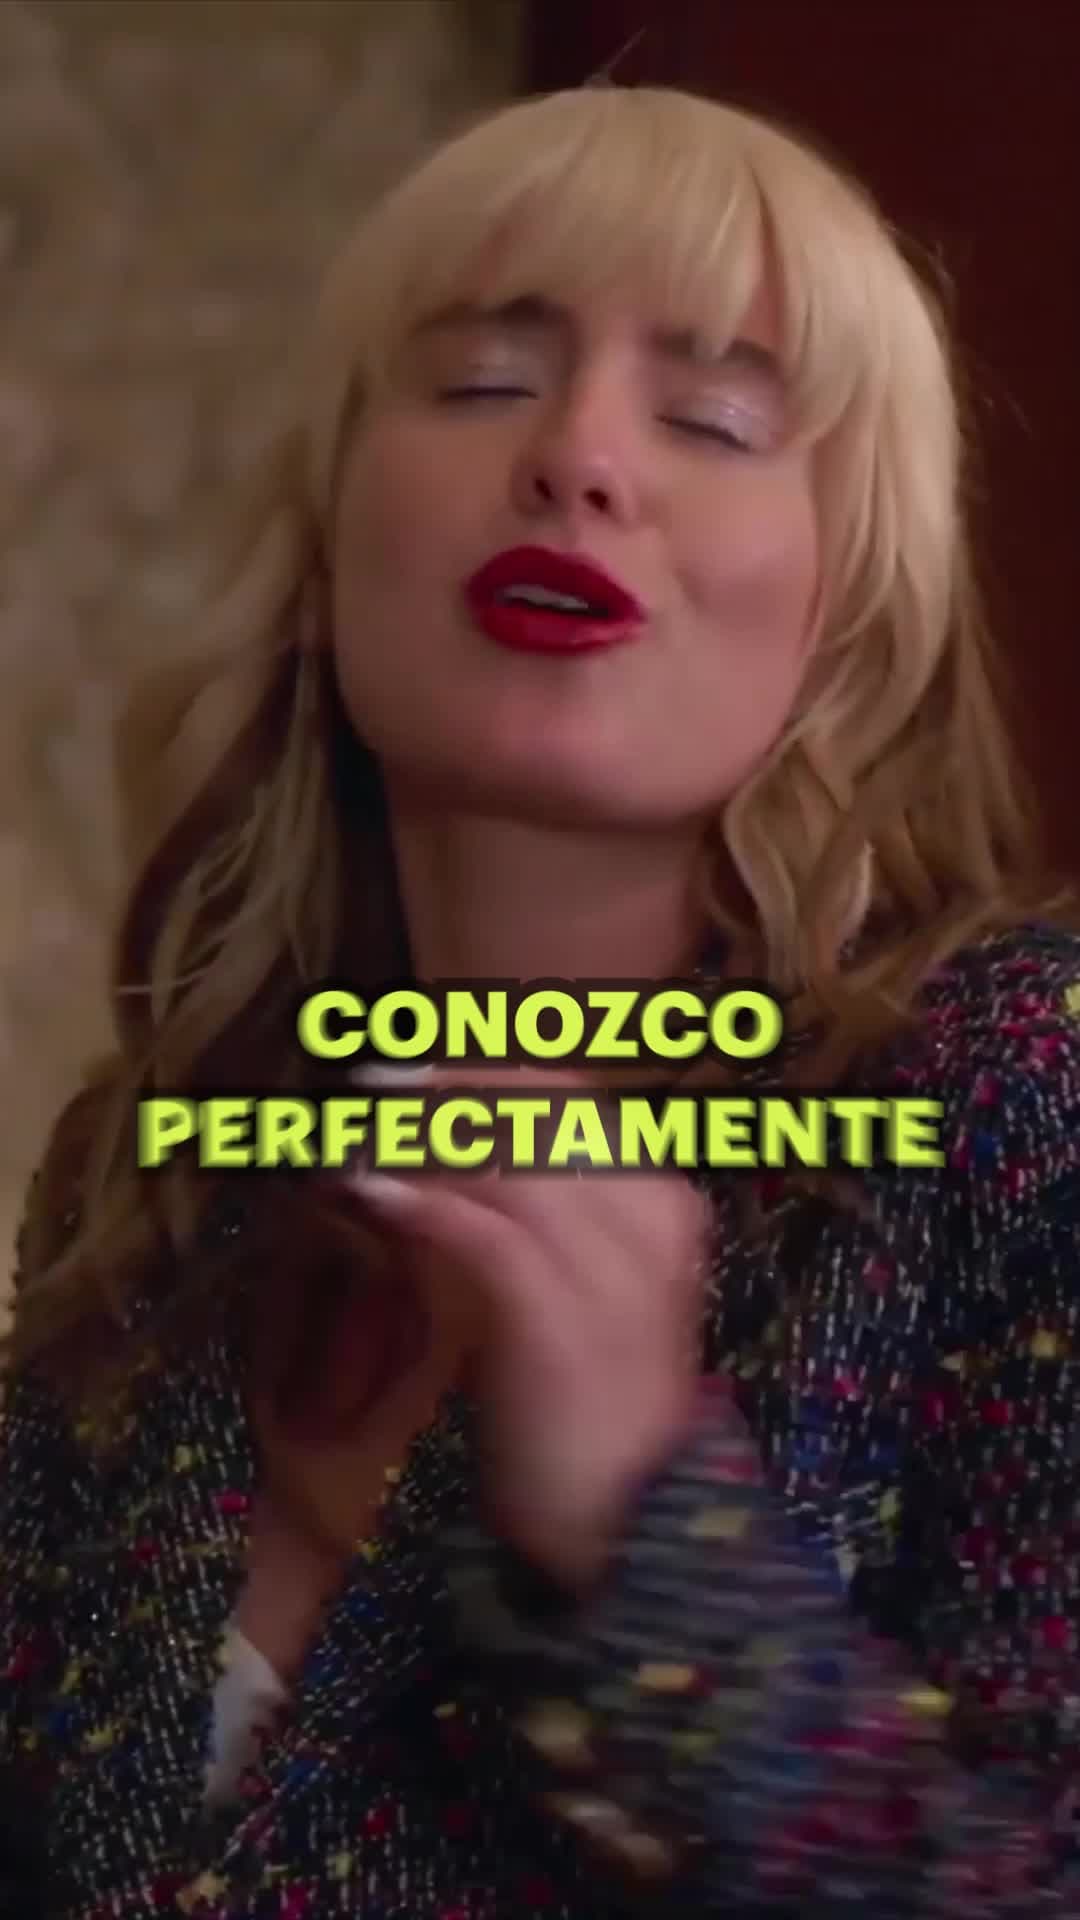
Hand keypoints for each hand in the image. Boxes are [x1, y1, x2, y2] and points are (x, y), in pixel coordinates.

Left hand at [347, 1066, 709, 1590]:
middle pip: (533, 1110)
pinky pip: (481, 1232)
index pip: (563, 1096)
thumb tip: (439, 1144)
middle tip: (368, 1083)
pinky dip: (418, 1202)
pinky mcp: (560, 1316)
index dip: (480, 1071)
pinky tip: (367, 1190)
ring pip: (502, 1157)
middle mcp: (649, 1216)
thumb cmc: (591, 1400)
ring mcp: (610, 1263)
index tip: (411, 1067)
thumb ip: (532, 1211)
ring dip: (416, 1137)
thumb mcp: (578, 1284)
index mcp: (663, 1200)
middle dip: (443, 1088)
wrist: (629, 1520)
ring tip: (350, 1134)